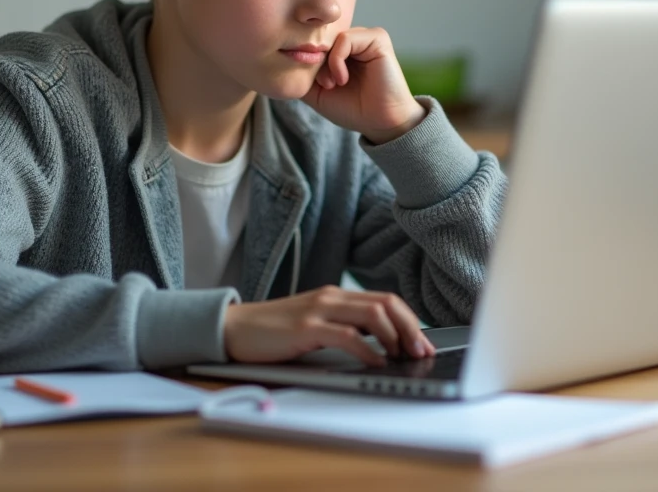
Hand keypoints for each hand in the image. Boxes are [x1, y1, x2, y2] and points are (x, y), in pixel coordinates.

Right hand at [223, 286, 436, 365]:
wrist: (233, 329)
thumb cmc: (273, 333)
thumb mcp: (314, 326)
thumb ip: (343, 329)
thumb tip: (381, 348)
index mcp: (336, 296)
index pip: (386, 299)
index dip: (411, 321)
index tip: (424, 343)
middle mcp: (331, 297)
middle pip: (386, 303)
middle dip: (411, 328)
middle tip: (422, 352)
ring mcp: (318, 310)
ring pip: (373, 314)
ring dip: (395, 338)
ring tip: (403, 357)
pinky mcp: (305, 328)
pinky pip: (348, 335)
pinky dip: (368, 350)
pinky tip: (376, 362)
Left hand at [301, 27, 425, 143]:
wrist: (381, 122)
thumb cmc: (353, 109)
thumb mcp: (317, 92)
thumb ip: (301, 75)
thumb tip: (282, 59)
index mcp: (342, 50)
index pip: (314, 42)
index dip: (309, 61)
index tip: (317, 85)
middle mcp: (353, 40)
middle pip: (320, 38)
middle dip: (316, 62)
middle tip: (325, 85)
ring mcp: (365, 37)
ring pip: (330, 37)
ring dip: (326, 63)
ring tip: (334, 83)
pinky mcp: (377, 38)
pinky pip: (345, 39)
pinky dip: (337, 60)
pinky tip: (343, 78)